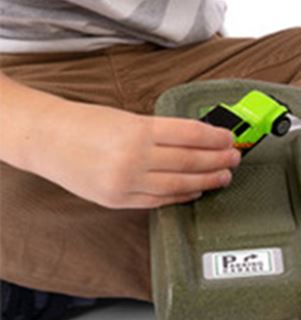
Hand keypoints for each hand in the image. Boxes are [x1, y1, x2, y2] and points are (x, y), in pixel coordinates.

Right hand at [27, 99, 242, 208]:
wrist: (46, 139)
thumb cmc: (87, 123)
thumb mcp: (129, 118)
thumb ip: (162, 131)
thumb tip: (201, 139)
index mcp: (138, 131)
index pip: (191, 135)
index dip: (216, 138)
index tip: (230, 138)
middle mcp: (133, 158)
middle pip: (190, 161)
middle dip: (218, 160)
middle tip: (235, 158)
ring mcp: (125, 183)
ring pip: (179, 185)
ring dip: (207, 181)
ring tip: (223, 176)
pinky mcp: (118, 200)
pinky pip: (158, 201)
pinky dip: (181, 196)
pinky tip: (195, 191)